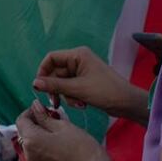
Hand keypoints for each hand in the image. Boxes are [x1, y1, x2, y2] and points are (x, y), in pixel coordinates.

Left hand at [16, 100, 126, 160]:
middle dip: (34, 122)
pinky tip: (56, 141)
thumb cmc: (80, 145)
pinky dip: (41, 144)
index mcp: (31, 140)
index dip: (30, 111)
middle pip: (24, 132)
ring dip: (38, 133)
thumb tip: (34, 105)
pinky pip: (36, 152)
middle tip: (51, 116)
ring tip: (55, 128)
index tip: (42, 108)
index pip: (21, 120)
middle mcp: (28, 153)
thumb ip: (44, 116)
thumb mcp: (62, 125)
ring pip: (29, 142)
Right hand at [33, 46, 147, 122]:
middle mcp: (79, 60)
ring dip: (66, 95)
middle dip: (57, 89)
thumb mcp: (78, 89)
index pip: (51, 58)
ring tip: (77, 104)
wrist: (127, 103)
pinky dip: (73, 97)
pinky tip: (82, 104)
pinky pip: (71, 88)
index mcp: (78, 55)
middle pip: (56, 73)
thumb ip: (54, 85)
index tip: (39, 87)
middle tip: (56, 103)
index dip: (43, 72)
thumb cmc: (105, 92)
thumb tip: (34, 83)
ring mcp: (82, 71)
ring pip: (63, 83)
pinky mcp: (85, 82)